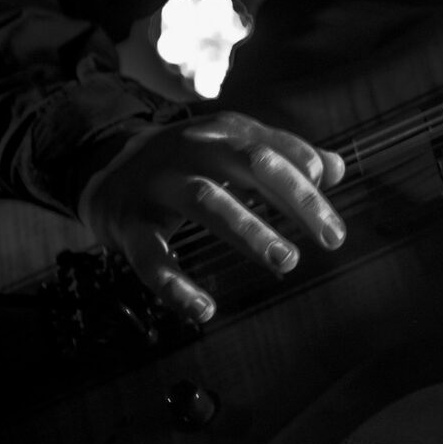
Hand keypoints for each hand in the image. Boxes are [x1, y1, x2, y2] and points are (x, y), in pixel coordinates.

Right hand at [77, 112, 347, 322]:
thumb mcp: (235, 148)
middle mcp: (192, 150)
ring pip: (206, 201)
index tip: (330, 218)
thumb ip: (285, 156)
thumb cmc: (189, 162)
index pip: (276, 149)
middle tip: (332, 239)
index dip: (309, 177)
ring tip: (288, 261)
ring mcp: (159, 184)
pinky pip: (150, 256)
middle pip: (250, 163)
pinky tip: (204, 311)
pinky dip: (175, 285)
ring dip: (250, 231)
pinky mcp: (128, 223)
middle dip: (294, 198)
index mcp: (224, 132)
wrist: (105, 166)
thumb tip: (337, 167)